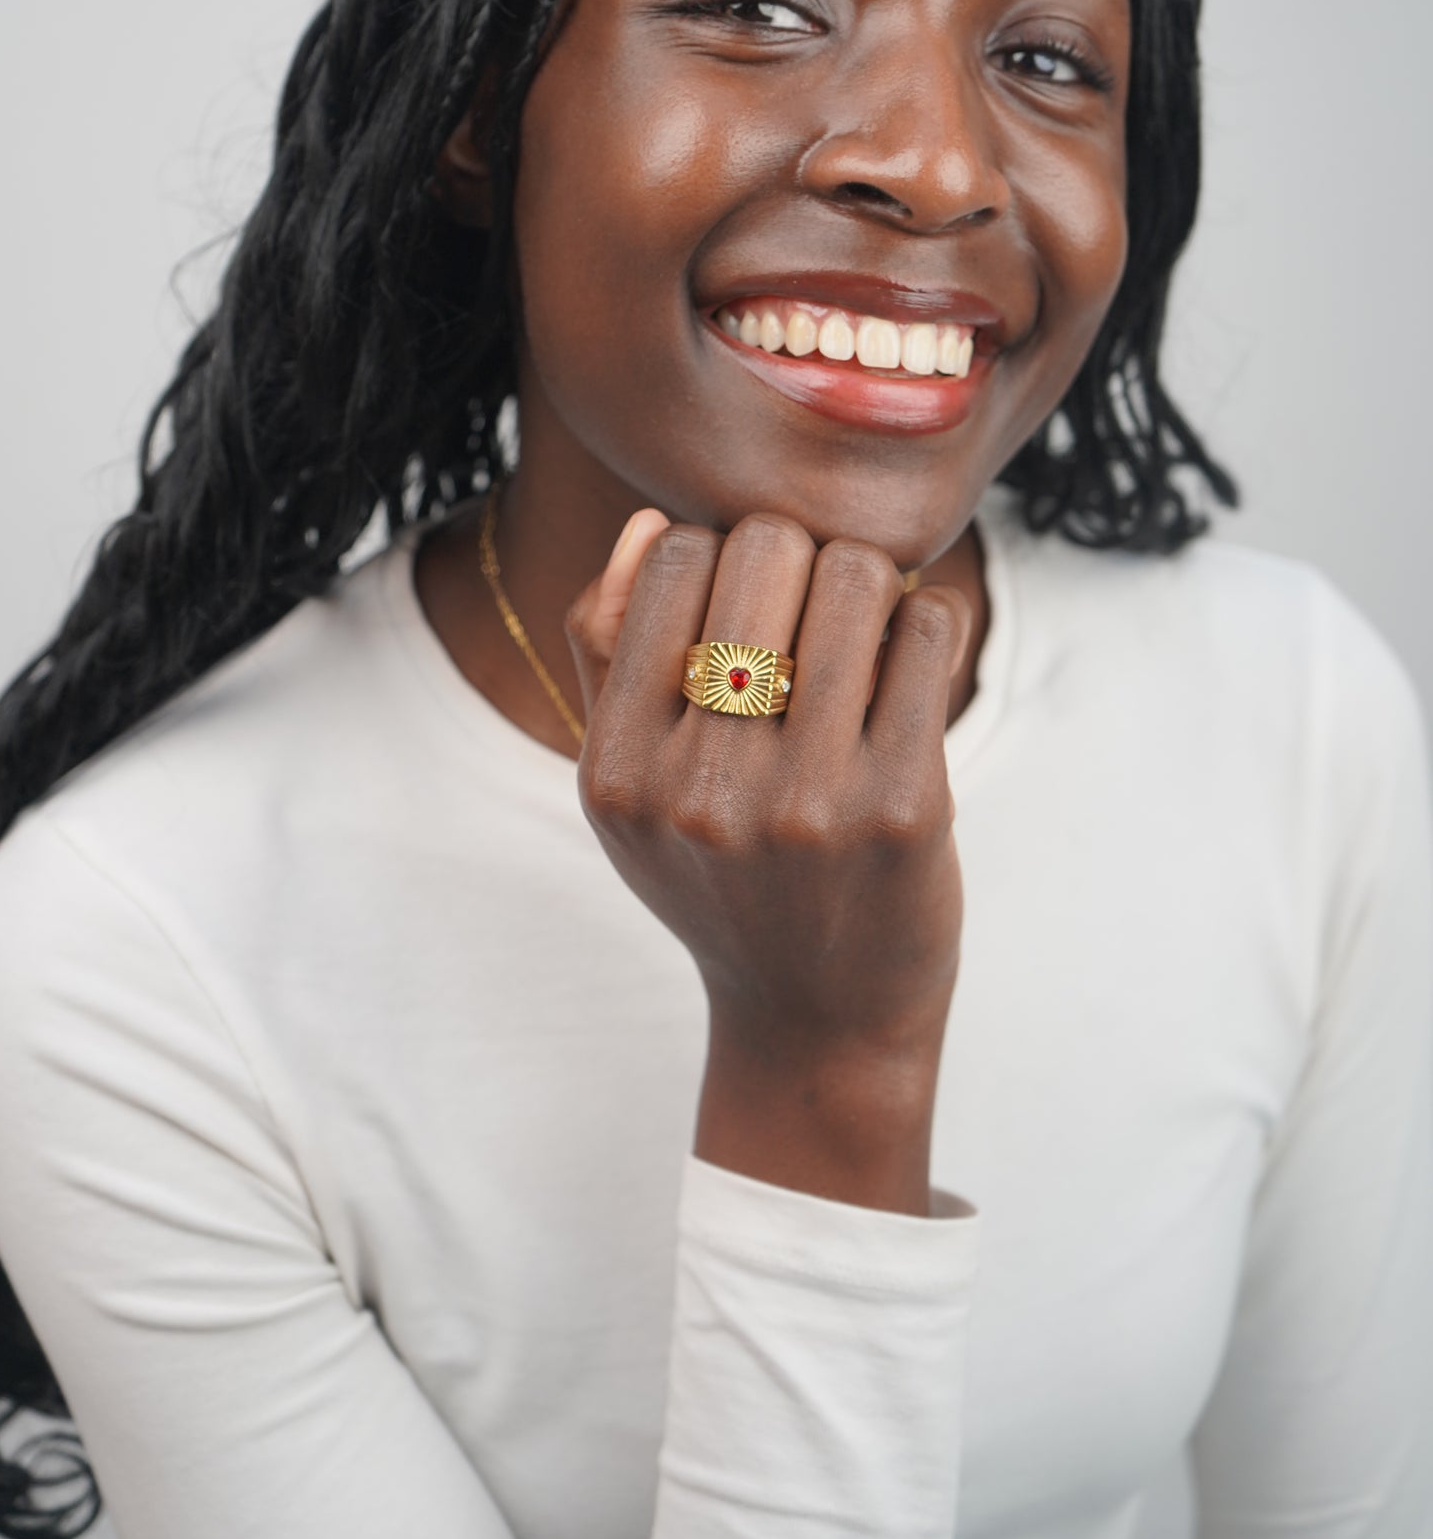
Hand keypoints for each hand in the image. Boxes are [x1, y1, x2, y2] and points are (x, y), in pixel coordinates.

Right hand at [565, 512, 971, 1210]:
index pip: (672, 556)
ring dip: (869, 585)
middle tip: (815, 608)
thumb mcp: (628, 786)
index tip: (750, 604)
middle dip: (799, 555)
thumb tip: (650, 521)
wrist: (817, 1017)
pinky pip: (930, 629)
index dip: (720, 552)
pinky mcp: (906, 807)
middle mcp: (703, 788)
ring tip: (865, 632)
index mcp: (618, 771)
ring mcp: (808, 801)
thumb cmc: (721, 874)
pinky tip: (911, 665)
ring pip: (855, 575)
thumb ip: (607, 650)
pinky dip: (928, 625)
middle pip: (764, 548)